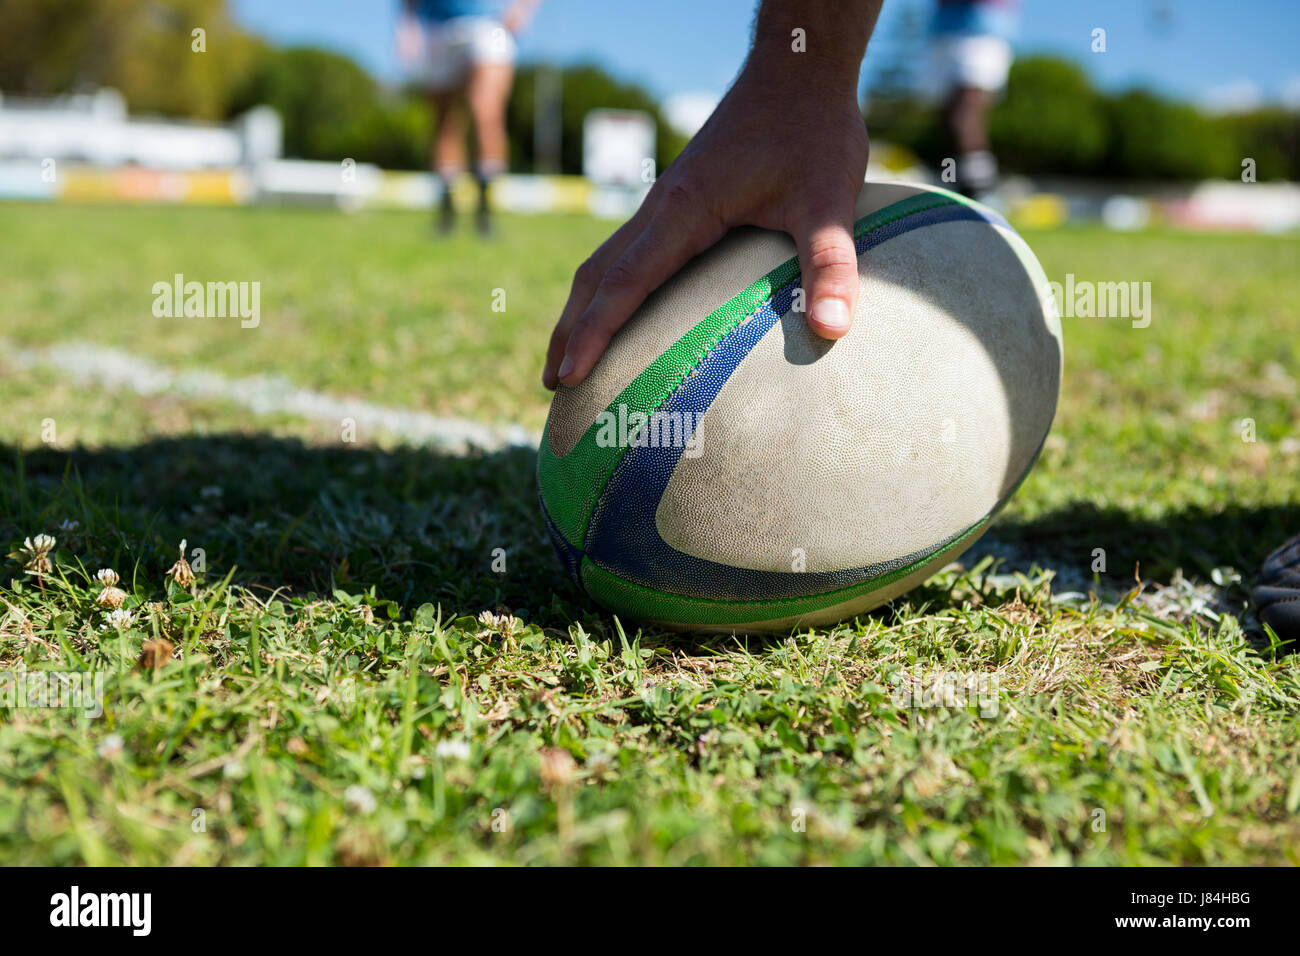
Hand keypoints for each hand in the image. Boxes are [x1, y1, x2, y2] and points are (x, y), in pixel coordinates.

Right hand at [543, 63, 868, 388]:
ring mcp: (664, 203)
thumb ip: (831, 264)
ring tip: (567, 362)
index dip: (594, 332)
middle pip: (595, 276)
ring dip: (580, 311)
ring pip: (603, 262)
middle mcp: (661, 206)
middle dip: (569, 331)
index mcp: (683, 208)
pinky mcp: (678, 201)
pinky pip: (628, 252)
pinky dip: (607, 290)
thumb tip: (834, 329)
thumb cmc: (813, 130)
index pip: (625, 281)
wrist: (797, 71)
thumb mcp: (830, 199)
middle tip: (551, 387)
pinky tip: (620, 315)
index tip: (567, 376)